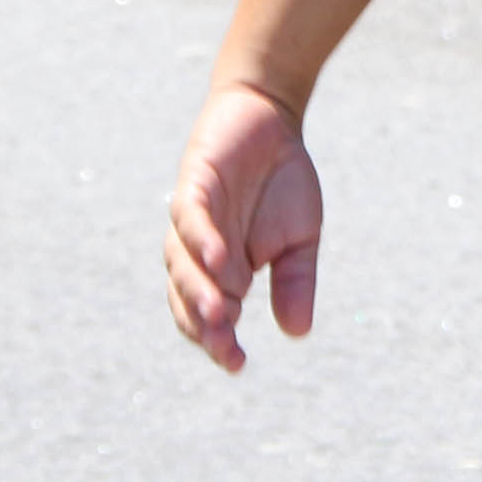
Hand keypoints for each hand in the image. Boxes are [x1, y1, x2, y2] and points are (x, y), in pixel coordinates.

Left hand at [163, 83, 323, 372]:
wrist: (273, 119)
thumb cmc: (282, 183)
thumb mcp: (300, 240)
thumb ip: (294, 283)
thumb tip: (297, 334)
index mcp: (221, 271)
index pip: (207, 315)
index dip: (217, 341)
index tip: (237, 363)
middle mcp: (197, 252)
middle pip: (188, 298)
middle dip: (205, 325)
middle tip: (226, 347)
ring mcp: (192, 220)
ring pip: (181, 264)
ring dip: (199, 290)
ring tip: (222, 314)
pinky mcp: (193, 186)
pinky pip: (190, 220)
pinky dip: (202, 241)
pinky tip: (219, 259)